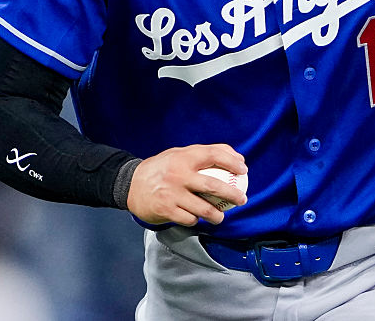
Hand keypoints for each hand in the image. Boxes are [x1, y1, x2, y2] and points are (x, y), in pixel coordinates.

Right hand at [126, 144, 246, 226]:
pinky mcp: (166, 210)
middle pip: (213, 186)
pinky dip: (196, 220)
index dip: (232, 161)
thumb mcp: (180, 154)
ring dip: (217, 215)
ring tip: (221, 217)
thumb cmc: (162, 168)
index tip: (244, 170)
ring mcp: (172, 194)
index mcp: (184, 157)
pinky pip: (189, 219)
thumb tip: (237, 157)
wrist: (130, 184)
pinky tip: (198, 219)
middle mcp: (179, 175)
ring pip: (203, 209)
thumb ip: (205, 153)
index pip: (213, 155)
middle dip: (232, 195)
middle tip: (242, 199)